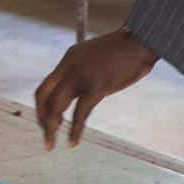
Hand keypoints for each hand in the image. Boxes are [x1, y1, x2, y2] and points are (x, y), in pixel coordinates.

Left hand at [33, 31, 158, 148]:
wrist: (141, 39)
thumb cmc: (126, 50)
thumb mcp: (97, 57)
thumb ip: (86, 72)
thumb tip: (84, 93)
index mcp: (69, 58)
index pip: (45, 85)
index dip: (42, 106)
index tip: (45, 120)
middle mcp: (70, 67)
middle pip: (43, 95)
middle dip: (41, 117)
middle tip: (46, 135)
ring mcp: (82, 76)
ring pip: (56, 106)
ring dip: (51, 128)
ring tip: (51, 144)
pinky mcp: (97, 87)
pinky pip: (80, 114)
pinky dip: (75, 130)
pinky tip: (72, 142)